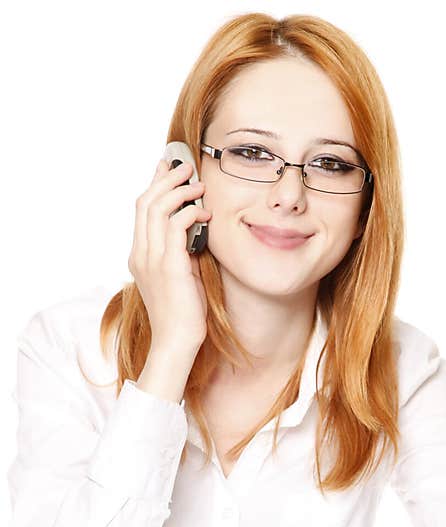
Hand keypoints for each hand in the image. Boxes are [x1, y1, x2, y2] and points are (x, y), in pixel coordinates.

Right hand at [129, 157, 211, 354]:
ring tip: (197, 184)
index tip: (167, 168)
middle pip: (145, 202)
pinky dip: (190, 214)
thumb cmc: (184, 312)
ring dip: (179, 192)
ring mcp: (152, 259)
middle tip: (184, 166)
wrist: (178, 341)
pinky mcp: (169, 267)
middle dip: (165, 179)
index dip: (154, 184)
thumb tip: (196, 231)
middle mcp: (140, 253)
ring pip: (158, 209)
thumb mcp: (182, 275)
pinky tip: (205, 214)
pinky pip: (175, 228)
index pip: (141, 210)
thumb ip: (182, 252)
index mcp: (139, 255)